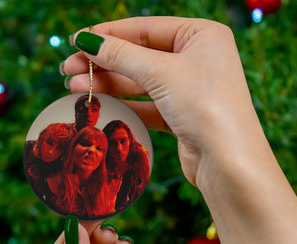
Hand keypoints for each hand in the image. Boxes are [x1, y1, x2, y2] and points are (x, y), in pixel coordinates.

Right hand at [63, 17, 257, 186]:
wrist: (228, 161)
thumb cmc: (205, 106)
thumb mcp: (161, 72)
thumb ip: (122, 55)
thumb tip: (87, 40)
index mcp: (202, 35)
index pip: (146, 28)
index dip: (109, 34)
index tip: (77, 40)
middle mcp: (198, 59)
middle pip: (141, 55)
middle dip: (104, 62)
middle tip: (68, 69)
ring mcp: (191, 89)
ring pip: (142, 82)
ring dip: (109, 84)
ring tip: (74, 87)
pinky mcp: (183, 116)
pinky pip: (148, 105)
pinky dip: (125, 105)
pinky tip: (100, 104)